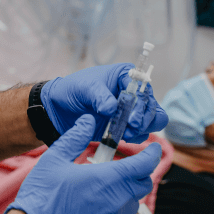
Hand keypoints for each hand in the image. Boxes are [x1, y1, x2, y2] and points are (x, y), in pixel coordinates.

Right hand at [7, 114, 161, 213]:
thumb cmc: (43, 195)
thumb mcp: (55, 157)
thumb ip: (76, 136)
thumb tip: (87, 120)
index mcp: (108, 179)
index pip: (144, 164)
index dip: (152, 154)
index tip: (153, 147)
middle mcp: (117, 201)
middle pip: (143, 183)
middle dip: (139, 171)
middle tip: (124, 163)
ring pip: (134, 202)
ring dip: (127, 190)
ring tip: (107, 183)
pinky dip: (118, 209)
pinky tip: (100, 203)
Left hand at [40, 63, 168, 142]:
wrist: (61, 109)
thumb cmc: (73, 90)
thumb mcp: (84, 88)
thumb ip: (99, 96)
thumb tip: (111, 109)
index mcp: (125, 75)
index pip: (143, 88)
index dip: (141, 103)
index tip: (132, 119)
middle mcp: (132, 91)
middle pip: (151, 106)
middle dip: (143, 119)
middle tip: (129, 130)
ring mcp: (131, 109)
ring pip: (152, 120)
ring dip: (142, 129)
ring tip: (125, 135)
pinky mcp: (127, 125)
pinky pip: (142, 133)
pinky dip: (136, 137)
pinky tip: (121, 137)